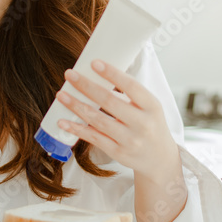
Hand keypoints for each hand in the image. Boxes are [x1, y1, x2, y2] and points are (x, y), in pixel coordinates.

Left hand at [56, 59, 180, 180]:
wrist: (160, 158)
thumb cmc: (150, 125)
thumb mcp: (149, 107)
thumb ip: (129, 94)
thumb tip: (98, 74)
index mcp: (152, 106)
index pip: (131, 86)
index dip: (112, 74)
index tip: (94, 63)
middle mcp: (142, 123)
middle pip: (110, 102)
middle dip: (87, 86)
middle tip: (70, 75)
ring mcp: (130, 140)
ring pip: (98, 120)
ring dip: (76, 106)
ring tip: (61, 95)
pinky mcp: (118, 152)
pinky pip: (94, 138)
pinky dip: (77, 129)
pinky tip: (63, 121)